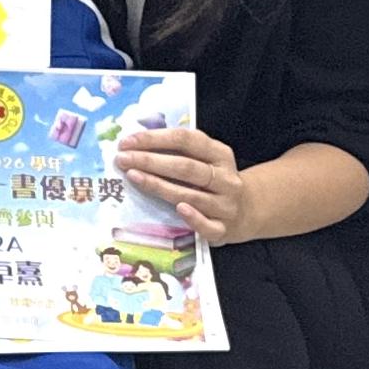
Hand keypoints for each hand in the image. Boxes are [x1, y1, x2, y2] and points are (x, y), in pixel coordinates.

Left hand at [116, 122, 254, 244]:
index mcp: (220, 154)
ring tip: (133, 176)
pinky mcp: (224, 229)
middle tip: (122, 159)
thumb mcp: (205, 160)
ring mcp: (226, 205)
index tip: (127, 142)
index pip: (186, 140)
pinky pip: (207, 226)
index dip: (154, 139)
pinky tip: (177, 209)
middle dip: (150, 161)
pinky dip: (193, 218)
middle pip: (186, 167)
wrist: (247, 211)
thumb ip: (178, 151)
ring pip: (191, 195)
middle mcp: (226, 179)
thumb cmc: (212, 182)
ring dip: (159, 185)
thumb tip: (134, 145)